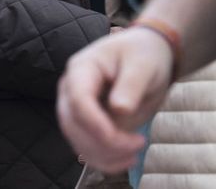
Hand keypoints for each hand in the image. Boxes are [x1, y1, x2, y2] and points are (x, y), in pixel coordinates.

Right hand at [57, 26, 175, 172]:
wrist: (144, 55)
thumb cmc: (143, 54)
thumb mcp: (143, 65)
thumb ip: (131, 85)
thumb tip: (120, 109)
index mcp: (82, 69)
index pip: (78, 100)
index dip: (95, 124)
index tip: (123, 140)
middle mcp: (71, 89)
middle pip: (73, 124)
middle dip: (105, 143)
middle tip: (139, 143)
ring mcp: (75, 107)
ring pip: (77, 140)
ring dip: (105, 154)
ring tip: (136, 151)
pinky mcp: (85, 123)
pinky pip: (86, 148)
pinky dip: (104, 160)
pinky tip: (127, 160)